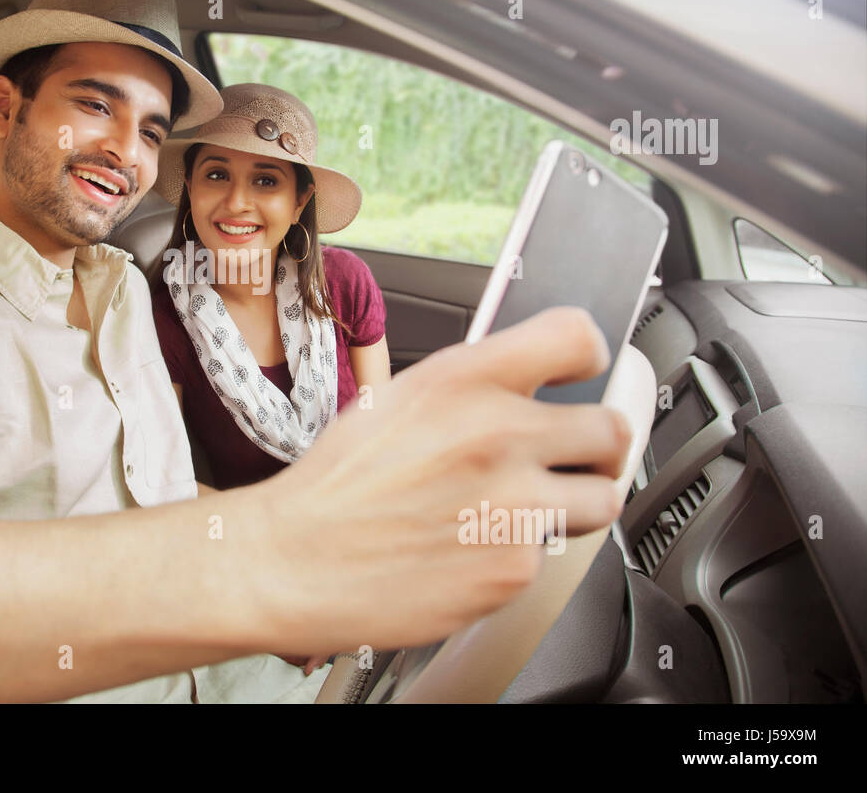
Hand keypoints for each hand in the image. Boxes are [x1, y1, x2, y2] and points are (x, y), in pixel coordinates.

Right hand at [250, 307, 630, 657]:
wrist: (294, 561)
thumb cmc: (337, 486)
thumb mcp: (397, 400)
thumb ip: (471, 389)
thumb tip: (527, 390)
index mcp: (462, 380)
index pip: (577, 338)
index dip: (588, 360)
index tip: (582, 378)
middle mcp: (497, 432)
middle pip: (612, 429)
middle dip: (594, 449)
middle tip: (566, 462)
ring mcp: (512, 503)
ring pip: (601, 499)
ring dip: (572, 505)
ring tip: (517, 511)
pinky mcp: (514, 566)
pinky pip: (553, 556)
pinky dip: (520, 555)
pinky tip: (472, 550)